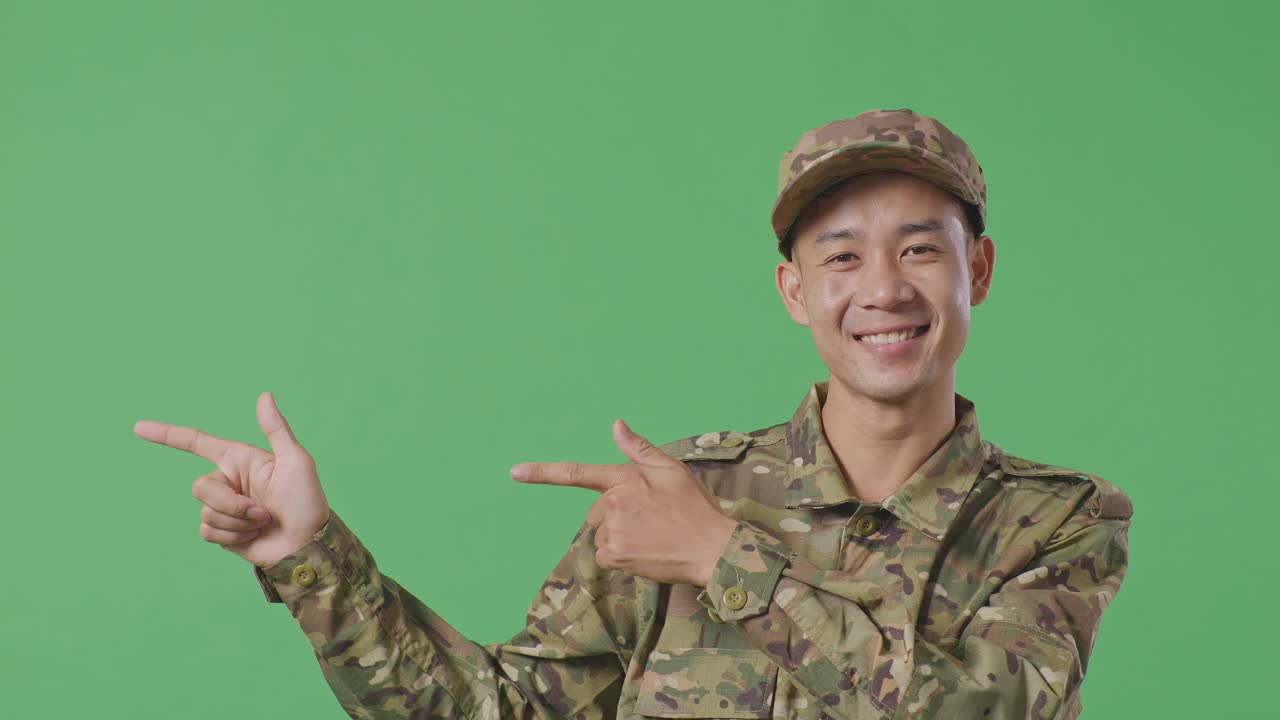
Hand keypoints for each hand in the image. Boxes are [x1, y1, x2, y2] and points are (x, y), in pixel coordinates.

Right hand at [134, 391, 329, 567]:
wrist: (308, 545)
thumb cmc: (307, 502)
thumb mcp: (296, 462)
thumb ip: (277, 429)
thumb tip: (264, 395)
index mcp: (241, 460)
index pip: (197, 443)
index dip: (167, 435)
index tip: (138, 427)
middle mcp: (229, 482)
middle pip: (200, 487)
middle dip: (231, 503)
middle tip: (263, 511)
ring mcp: (225, 508)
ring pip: (205, 511)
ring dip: (237, 522)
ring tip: (263, 523)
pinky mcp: (223, 532)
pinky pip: (207, 531)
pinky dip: (232, 536)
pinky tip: (253, 536)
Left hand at [511, 419, 737, 586]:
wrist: (712, 546)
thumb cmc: (694, 507)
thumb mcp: (671, 469)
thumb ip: (639, 449)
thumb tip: (616, 424)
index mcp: (624, 478)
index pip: (576, 473)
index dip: (542, 472)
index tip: (514, 472)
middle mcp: (613, 502)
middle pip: (597, 513)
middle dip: (616, 516)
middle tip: (650, 520)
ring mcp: (613, 530)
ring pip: (603, 535)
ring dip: (621, 537)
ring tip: (653, 537)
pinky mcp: (616, 554)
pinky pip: (607, 555)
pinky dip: (622, 556)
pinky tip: (647, 552)